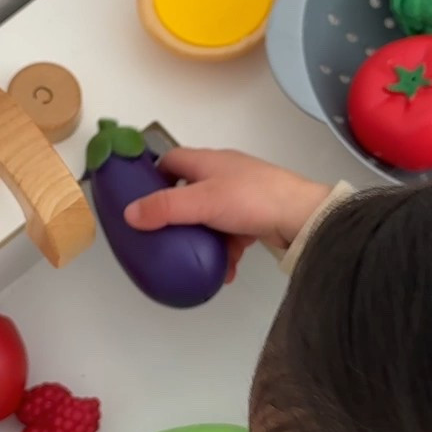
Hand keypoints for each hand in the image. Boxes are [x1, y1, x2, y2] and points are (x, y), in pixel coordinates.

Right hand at [125, 149, 329, 277]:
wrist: (300, 217)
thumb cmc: (253, 198)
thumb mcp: (201, 202)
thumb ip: (164, 208)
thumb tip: (131, 214)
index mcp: (208, 161)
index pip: (171, 160)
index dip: (153, 175)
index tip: (139, 197)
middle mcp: (223, 174)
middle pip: (190, 191)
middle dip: (176, 213)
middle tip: (161, 233)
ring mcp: (241, 196)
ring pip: (210, 216)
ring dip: (201, 237)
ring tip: (191, 257)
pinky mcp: (254, 216)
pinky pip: (231, 234)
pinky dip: (224, 250)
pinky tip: (222, 270)